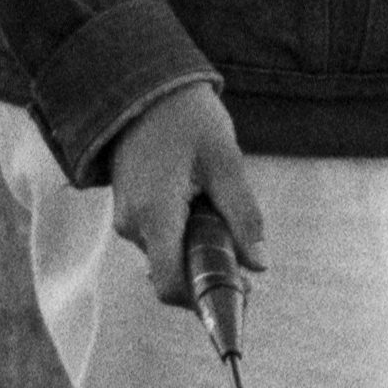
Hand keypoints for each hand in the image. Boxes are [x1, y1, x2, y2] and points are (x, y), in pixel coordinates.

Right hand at [104, 82, 257, 310]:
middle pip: (173, 273)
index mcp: (154, 216)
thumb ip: (243, 216)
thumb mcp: (226, 163)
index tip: (240, 293)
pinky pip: (162, 238)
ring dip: (200, 249)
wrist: (144, 88)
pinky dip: (187, 235)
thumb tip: (259, 265)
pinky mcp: (131, 209)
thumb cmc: (187, 120)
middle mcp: (133, 224)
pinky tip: (204, 206)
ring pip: (169, 255)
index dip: (204, 298)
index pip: (170, 283)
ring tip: (223, 214)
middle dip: (210, 271)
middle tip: (245, 252)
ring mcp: (127, 218)